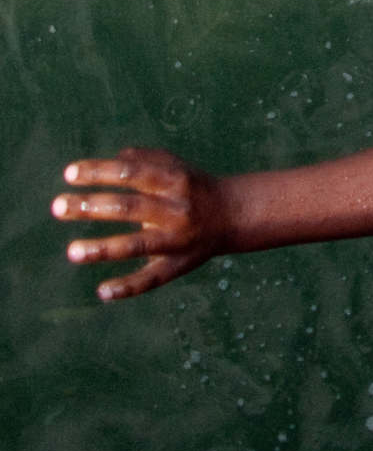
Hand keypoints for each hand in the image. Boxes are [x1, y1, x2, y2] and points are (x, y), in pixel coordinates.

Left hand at [53, 148, 226, 301]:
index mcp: (174, 181)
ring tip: (72, 252)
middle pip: (130, 207)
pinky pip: (153, 278)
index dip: (99, 172)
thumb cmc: (196, 187)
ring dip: (104, 249)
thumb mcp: (178, 166)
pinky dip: (129, 287)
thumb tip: (112, 159)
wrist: (236, 215)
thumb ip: (146, 159)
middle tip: (57, 207)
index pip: (131, 173)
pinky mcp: (179, 265)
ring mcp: (178, 240)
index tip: (68, 174)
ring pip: (138, 246)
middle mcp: (177, 210)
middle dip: (91, 207)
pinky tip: (102, 291)